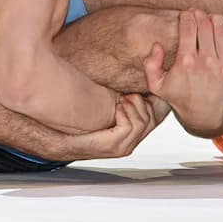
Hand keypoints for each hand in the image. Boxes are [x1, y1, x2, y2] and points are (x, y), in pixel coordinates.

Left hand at [51, 91, 170, 160]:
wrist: (65, 138)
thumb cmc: (85, 121)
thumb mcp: (110, 104)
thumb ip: (123, 95)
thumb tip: (135, 74)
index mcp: (134, 132)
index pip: (157, 116)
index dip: (154, 101)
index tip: (146, 88)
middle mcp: (132, 141)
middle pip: (153, 119)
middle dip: (144, 102)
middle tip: (130, 94)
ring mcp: (124, 146)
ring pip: (143, 122)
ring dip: (134, 106)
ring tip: (123, 99)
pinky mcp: (114, 147)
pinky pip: (129, 127)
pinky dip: (126, 115)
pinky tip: (118, 108)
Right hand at [143, 10, 222, 133]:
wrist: (205, 116)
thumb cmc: (181, 97)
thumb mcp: (157, 85)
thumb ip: (150, 64)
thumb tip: (157, 45)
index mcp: (186, 62)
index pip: (188, 28)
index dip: (187, 16)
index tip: (186, 14)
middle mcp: (206, 63)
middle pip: (205, 26)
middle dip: (200, 15)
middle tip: (198, 14)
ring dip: (217, 20)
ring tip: (213, 18)